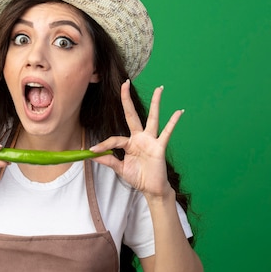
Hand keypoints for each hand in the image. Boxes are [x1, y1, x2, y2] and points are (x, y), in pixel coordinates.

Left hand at [90, 80, 183, 198]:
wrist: (151, 189)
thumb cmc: (138, 177)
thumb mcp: (120, 168)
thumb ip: (108, 160)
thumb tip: (91, 154)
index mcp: (130, 143)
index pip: (114, 139)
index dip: (103, 145)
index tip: (92, 150)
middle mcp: (140, 138)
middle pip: (132, 115)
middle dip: (127, 99)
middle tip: (125, 83)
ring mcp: (151, 141)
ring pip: (152, 118)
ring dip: (156, 103)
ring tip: (159, 89)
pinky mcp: (160, 147)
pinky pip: (167, 132)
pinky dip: (173, 122)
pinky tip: (179, 112)